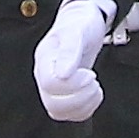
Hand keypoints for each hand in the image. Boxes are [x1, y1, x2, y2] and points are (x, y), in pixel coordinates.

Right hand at [35, 0, 117, 122]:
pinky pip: (71, 114)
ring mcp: (54, 88)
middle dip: (80, 97)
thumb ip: (69, 50)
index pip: (49, 84)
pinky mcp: (66, 95)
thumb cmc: (80, 23)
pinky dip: (86, 109)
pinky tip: (93, 93)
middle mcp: (45, 76)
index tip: (89, 73)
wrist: (86, 22)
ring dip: (83, 104)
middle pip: (53, 104)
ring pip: (60, 112)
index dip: (72, 84)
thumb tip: (63, 74)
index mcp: (45, 59)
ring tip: (94, 87)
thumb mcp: (77, 30)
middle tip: (93, 80)